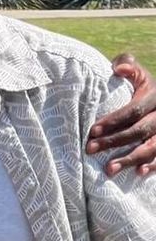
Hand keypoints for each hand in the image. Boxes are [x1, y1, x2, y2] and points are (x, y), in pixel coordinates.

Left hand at [85, 56, 155, 175]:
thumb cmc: (143, 88)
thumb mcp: (139, 75)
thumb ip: (128, 67)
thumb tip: (118, 68)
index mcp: (155, 96)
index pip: (134, 110)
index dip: (114, 120)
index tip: (93, 130)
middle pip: (139, 131)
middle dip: (114, 141)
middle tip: (91, 149)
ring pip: (151, 147)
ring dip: (130, 159)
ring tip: (109, 169)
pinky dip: (153, 166)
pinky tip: (138, 173)